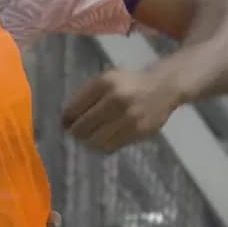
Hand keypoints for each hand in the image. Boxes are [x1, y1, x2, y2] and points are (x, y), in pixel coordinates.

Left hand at [61, 68, 182, 152]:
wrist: (163, 87)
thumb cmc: (128, 83)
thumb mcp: (105, 80)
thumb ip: (86, 96)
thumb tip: (67, 119)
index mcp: (104, 84)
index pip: (75, 109)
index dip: (66, 119)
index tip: (64, 123)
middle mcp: (117, 100)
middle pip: (84, 126)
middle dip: (75, 132)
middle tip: (73, 132)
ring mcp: (130, 117)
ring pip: (97, 140)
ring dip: (88, 141)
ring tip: (87, 138)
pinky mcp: (140, 131)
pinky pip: (113, 145)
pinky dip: (102, 146)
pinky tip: (101, 141)